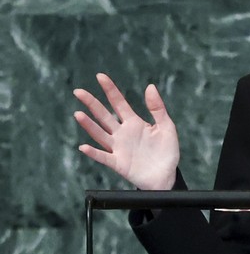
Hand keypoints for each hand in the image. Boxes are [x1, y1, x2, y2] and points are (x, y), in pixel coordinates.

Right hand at [73, 73, 179, 190]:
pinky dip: (94, 153)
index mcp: (134, 123)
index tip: (100, 76)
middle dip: (91, 103)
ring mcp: (119, 148)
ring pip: (100, 134)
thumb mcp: (167, 127)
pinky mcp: (118, 163)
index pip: (119, 103)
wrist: (166, 176)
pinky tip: (84, 147)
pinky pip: (104, 157)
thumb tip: (150, 86)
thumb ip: (158, 108)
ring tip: (78, 114)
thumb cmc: (166, 152)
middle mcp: (122, 133)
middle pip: (104, 116)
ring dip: (89, 125)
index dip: (110, 90)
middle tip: (78, 91)